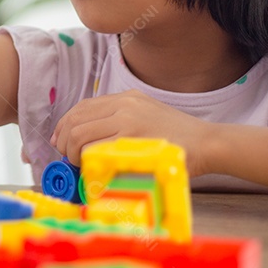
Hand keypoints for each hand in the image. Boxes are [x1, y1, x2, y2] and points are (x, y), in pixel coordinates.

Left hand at [50, 90, 212, 175]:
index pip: (82, 107)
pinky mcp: (133, 139)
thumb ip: (120, 120)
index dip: (64, 125)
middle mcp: (124, 104)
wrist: (208, 143)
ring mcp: (128, 120)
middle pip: (76, 121)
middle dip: (65, 142)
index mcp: (125, 98)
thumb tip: (89, 137)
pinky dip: (88, 161)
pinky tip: (94, 169)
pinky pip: (97, 149)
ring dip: (74, 153)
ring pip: (81, 135)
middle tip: (68, 158)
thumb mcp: (146, 115)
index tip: (60, 141)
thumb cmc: (177, 137)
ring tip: (81, 166)